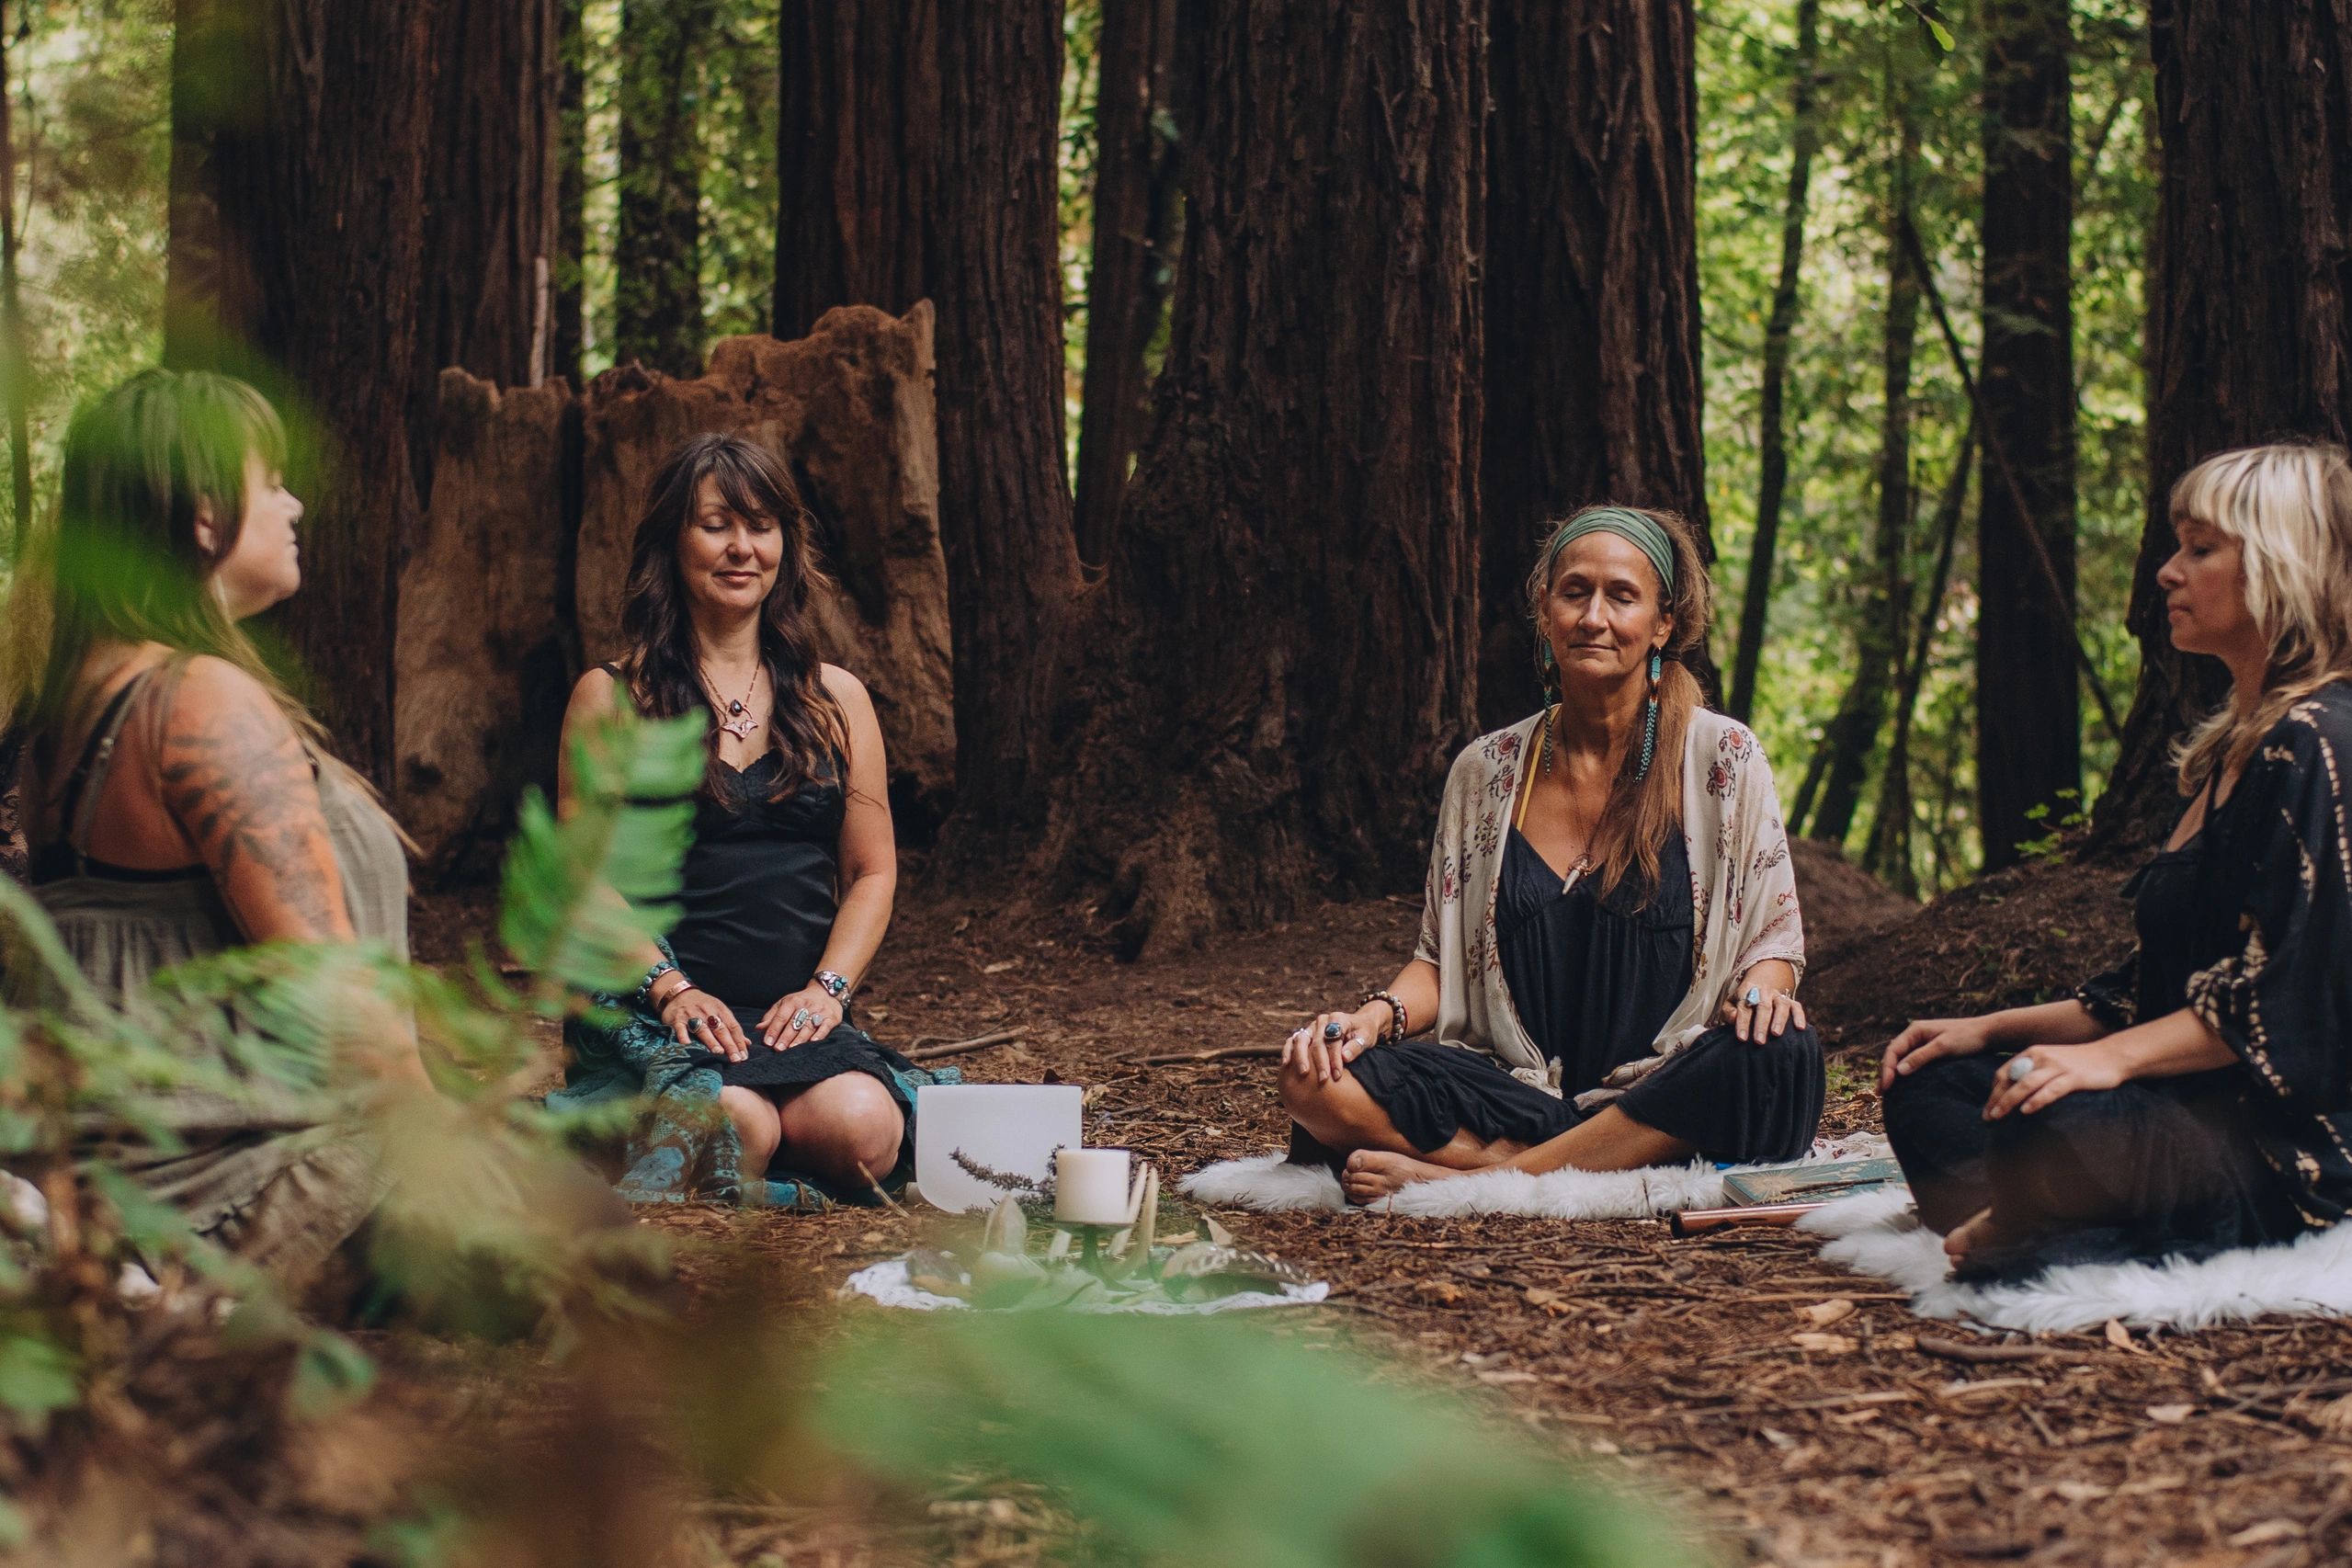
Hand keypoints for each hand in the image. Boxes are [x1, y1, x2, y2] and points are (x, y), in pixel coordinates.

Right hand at [661, 985, 749, 1062]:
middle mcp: (708, 1011)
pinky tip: (688, 1046)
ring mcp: (692, 1015)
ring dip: (712, 1042)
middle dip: (730, 1045)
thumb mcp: (719, 1011)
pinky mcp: (678, 1019)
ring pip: (704, 1029)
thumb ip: (732, 1028)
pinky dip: (684, 1037)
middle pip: (721, 1030)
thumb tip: (747, 1043)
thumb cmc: (703, 1005)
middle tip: (736, 1058)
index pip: (733, 1026)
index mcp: (720, 1009)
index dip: (739, 1041)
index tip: (744, 1056)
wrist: (680, 993)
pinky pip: (681, 1029)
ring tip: (719, 1052)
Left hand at [759, 985, 843, 1049]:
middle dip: (785, 1037)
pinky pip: (825, 1027)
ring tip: (791, 1049)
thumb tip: (759, 1028)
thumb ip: (772, 1016)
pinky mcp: (831, 1017)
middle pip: (794, 1023)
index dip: (773, 1030)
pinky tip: (813, 1042)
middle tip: (778, 1049)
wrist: (826, 991)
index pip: (781, 1017)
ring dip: (799, 1038)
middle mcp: (806, 1005)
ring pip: (808, 1026)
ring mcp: (819, 1011)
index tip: (768, 1042)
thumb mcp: (785, 1004)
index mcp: (792, 1002)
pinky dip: (819, 1035)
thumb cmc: (801, 1001)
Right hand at [1281, 1006, 1384, 1084]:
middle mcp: (1323, 1020)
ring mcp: (1312, 1026)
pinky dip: (1288, 1051)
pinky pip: (1293, 1041)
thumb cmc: (1363, 1033)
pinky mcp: (1306, 1033)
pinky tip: (1286, 1064)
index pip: (1333, 1040)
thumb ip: (1356, 1047)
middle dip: (1320, 1062)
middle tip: (1323, 1080)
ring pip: (1302, 1040)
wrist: (1359, 1024)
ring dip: (1301, 1057)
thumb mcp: (1366, 1038)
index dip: (1334, 1058)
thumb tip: (1344, 1057)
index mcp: (1338, 1018)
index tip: (1337, 1076)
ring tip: (1304, 1073)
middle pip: (1318, 1042)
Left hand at [1723, 980, 1806, 1042]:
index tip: (1742, 1038)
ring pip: (1781, 1005)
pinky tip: (1800, 1028)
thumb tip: (1734, 1017)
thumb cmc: (1741, 1003)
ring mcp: (1778, 995)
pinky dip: (1799, 1016)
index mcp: (1747, 990)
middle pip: (1763, 1006)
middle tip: (1759, 1041)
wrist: (1757, 989)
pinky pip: (1796, 1007)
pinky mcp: (1790, 1001)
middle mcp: (1764, 991)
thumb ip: (1728, 1012)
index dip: (1743, 1023)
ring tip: (1776, 1034)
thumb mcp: (1730, 1004)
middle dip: (1761, 1024)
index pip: (1744, 1007)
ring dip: (1779, 1020)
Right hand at [1880, 1016, 1998, 1091]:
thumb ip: (1921, 1057)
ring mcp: (1922, 1043)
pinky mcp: (1930, 1051)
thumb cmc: (1968, 1038)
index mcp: (1915, 1030)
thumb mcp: (1943, 1047)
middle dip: (1886, 1073)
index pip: (1893, 1050)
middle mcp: (1915, 1035)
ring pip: (1901, 1059)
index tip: (1886, 1086)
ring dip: (1893, 1074)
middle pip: (1894, 1055)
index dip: (1886, 1068)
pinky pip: (1912, 1062)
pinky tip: (1903, 1084)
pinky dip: (1904, 1073)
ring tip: (1887, 1092)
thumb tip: (1899, 1071)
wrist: (1989, 1034)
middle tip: (1880, 1093)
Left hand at [1982, 1041, 2128, 1119]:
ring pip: (2026, 1083)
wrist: (2111, 1056)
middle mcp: (2042, 1057)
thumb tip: (2013, 1093)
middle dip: (1996, 1099)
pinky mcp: (2074, 1077)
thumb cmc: (2079, 1063)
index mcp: (2033, 1054)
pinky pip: (2051, 1089)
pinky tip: (2026, 1111)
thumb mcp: (2051, 1063)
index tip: (1987, 1108)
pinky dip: (2037, 1100)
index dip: (1993, 1091)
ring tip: (1999, 1116)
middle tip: (1987, 1118)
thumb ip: (2033, 1072)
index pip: (2004, 1072)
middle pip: (2011, 1079)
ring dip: (2009, 1101)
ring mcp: (2058, 1066)